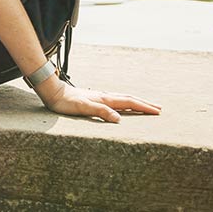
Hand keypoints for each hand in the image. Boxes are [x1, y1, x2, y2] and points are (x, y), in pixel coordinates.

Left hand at [36, 78, 160, 122]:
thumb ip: (101, 112)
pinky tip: (123, 106)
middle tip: (158, 108)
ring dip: (136, 103)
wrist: (53, 93)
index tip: (157, 111)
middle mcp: (105, 96)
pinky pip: (115, 101)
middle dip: (145, 104)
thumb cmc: (66, 102)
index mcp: (105, 99)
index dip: (144, 107)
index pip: (129, 102)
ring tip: (146, 106)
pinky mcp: (95, 99)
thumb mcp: (83, 108)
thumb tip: (119, 119)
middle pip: (129, 99)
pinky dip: (125, 103)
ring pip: (123, 99)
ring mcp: (100, 97)